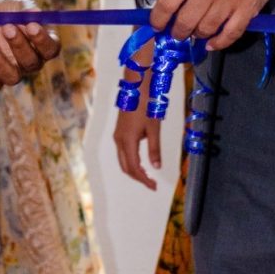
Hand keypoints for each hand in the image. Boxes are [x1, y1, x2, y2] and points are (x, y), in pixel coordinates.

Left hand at [0, 0, 60, 91]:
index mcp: (44, 45)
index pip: (51, 49)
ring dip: (1, 62)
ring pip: (13, 77)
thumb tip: (34, 13)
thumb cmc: (10, 13)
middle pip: (31, 62)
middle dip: (19, 45)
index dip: (42, 40)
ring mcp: (14, 71)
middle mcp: (32, 61)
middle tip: (7, 28)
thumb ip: (26, 11)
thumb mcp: (18, 7)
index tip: (31, 25)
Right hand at [114, 59, 162, 189]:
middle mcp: (119, 140)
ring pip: (123, 160)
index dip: (144, 179)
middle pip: (126, 167)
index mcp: (127, 141)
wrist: (136, 87)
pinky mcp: (120, 131)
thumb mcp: (154, 128)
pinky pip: (123, 152)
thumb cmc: (146, 105)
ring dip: (134, 170)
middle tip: (151, 184)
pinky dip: (131, 160)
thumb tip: (156, 166)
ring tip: (147, 175)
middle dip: (138, 177)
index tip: (154, 186)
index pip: (134, 168)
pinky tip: (142, 160)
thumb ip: (154, 148)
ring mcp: (118, 136)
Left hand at [151, 0, 274, 49]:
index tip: (158, 26)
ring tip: (197, 33)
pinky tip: (211, 43)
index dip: (158, 19)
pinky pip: (229, 35)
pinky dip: (218, 43)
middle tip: (179, 33)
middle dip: (178, 32)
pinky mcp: (246, 9)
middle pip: (185, 21)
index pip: (167, 3)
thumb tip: (162, 13)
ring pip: (206, 29)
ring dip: (198, 35)